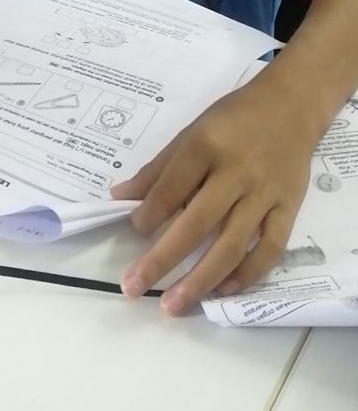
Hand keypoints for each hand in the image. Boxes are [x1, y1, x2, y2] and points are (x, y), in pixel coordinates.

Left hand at [110, 77, 314, 314]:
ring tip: (172, 305)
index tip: (133, 232)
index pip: (170, 189)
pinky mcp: (288, 208)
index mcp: (205, 146)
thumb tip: (120, 197)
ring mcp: (264, 194)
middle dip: (162, 259)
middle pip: (196, 224)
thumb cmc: (233, 118)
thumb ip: (158, 169)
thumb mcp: (190, 132)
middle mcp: (235, 172)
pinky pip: (269, 249)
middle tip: (133, 286)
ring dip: (200, 280)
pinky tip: (222, 291)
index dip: (148, 216)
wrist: (290, 105)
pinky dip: (246, 274)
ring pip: (231, 245)